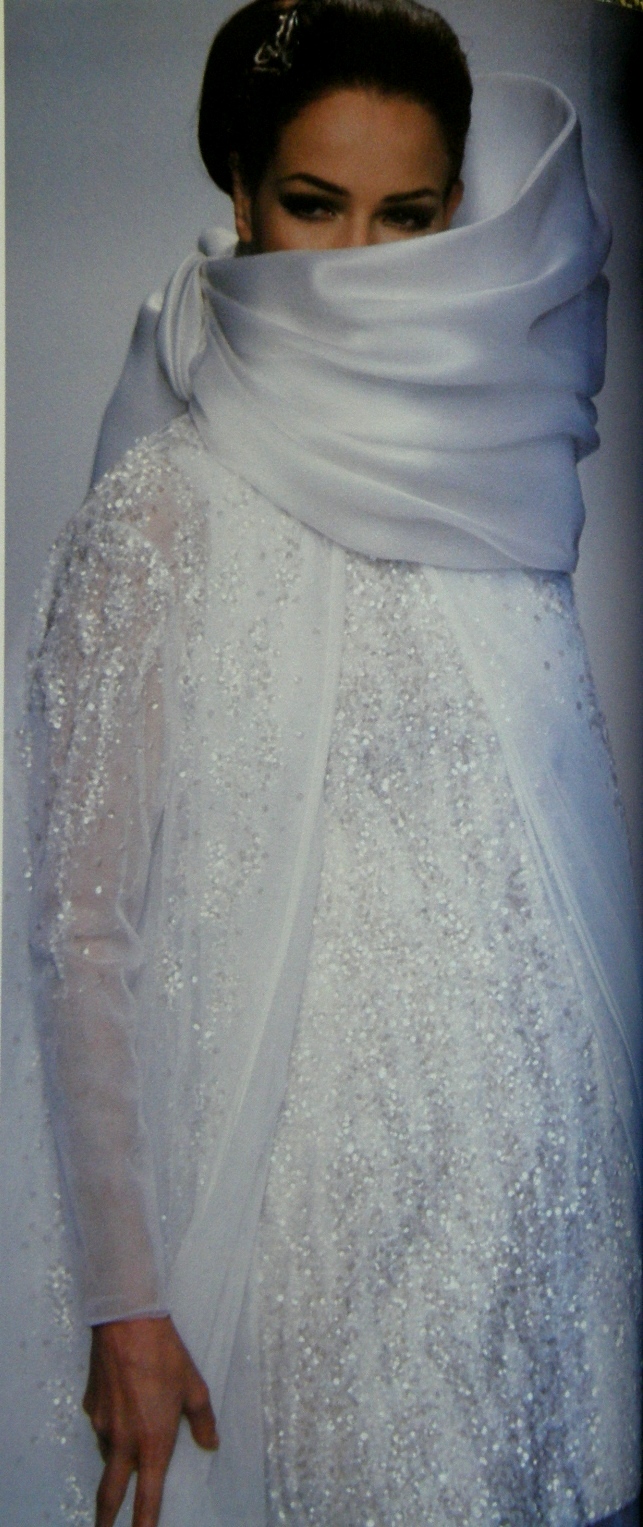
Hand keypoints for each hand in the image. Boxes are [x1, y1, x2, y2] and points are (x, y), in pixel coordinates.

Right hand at [83, 1314, 218, 1526]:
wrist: (127, 1322)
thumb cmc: (166, 1355)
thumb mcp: (195, 1388)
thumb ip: (203, 1422)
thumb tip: (210, 1444)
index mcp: (152, 1442)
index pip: (146, 1497)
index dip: (144, 1524)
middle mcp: (123, 1440)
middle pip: (109, 1493)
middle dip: (105, 1520)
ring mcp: (103, 1424)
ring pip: (108, 1452)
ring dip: (118, 1455)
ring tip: (134, 1428)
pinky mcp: (91, 1405)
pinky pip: (102, 1425)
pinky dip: (112, 1424)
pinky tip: (123, 1402)